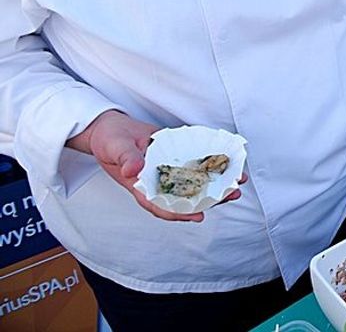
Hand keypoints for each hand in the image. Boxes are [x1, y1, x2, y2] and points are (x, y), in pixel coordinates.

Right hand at [74, 110, 241, 222]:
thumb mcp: (115, 147)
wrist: (109, 129)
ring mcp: (165, 172)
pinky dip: (206, 169)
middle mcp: (155, 183)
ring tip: (236, 185)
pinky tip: (223, 167)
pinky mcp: (172, 160)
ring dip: (213, 186)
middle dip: (207, 201)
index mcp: (139, 186)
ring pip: (191, 184)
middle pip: (182, 198)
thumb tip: (133, 170)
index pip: (159, 205)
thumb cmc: (110, 141)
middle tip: (231, 196)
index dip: (178, 213)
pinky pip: (191, 168)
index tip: (198, 216)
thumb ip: (126, 158)